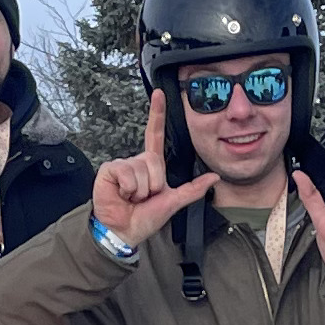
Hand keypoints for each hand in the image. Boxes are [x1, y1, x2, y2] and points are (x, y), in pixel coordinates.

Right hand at [91, 93, 223, 250]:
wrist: (123, 231)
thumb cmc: (144, 218)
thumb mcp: (173, 202)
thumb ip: (193, 189)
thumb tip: (215, 178)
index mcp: (152, 166)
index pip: (154, 134)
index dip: (157, 113)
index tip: (159, 94)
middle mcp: (137, 162)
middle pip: (153, 161)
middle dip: (153, 184)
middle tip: (143, 197)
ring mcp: (122, 165)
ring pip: (141, 170)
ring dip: (140, 190)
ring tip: (132, 198)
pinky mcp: (110, 170)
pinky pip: (127, 173)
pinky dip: (128, 189)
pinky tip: (122, 195)